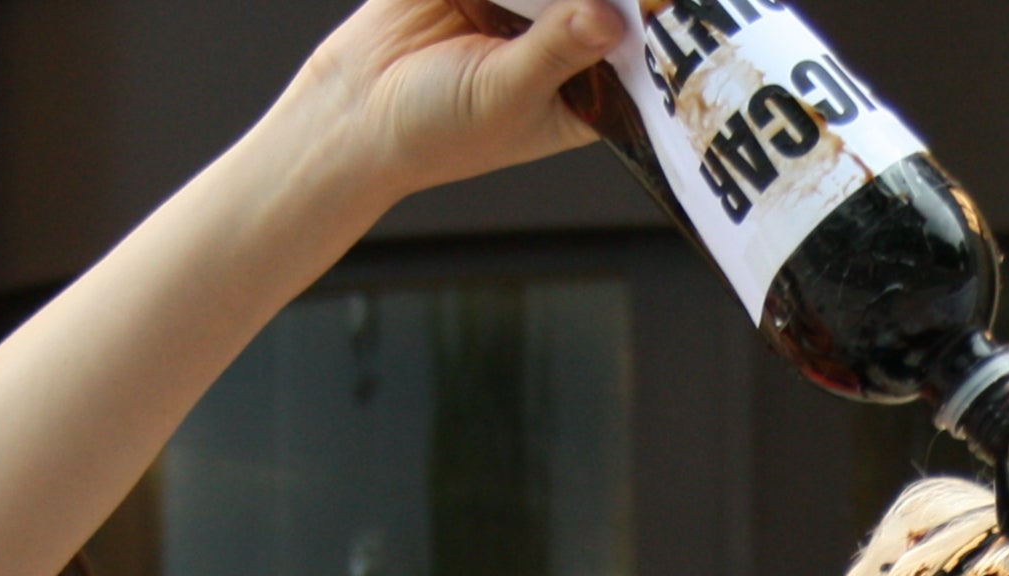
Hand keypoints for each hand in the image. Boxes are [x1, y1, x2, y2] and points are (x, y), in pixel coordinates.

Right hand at [269, 0, 631, 218]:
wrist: (355, 110)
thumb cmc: (438, 129)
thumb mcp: (504, 95)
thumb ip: (555, 51)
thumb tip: (609, 16)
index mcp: (587, 87)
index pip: (632, 41)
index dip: (645, 15)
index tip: (653, 0)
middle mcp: (564, 37)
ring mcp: (526, 1)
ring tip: (519, 1)